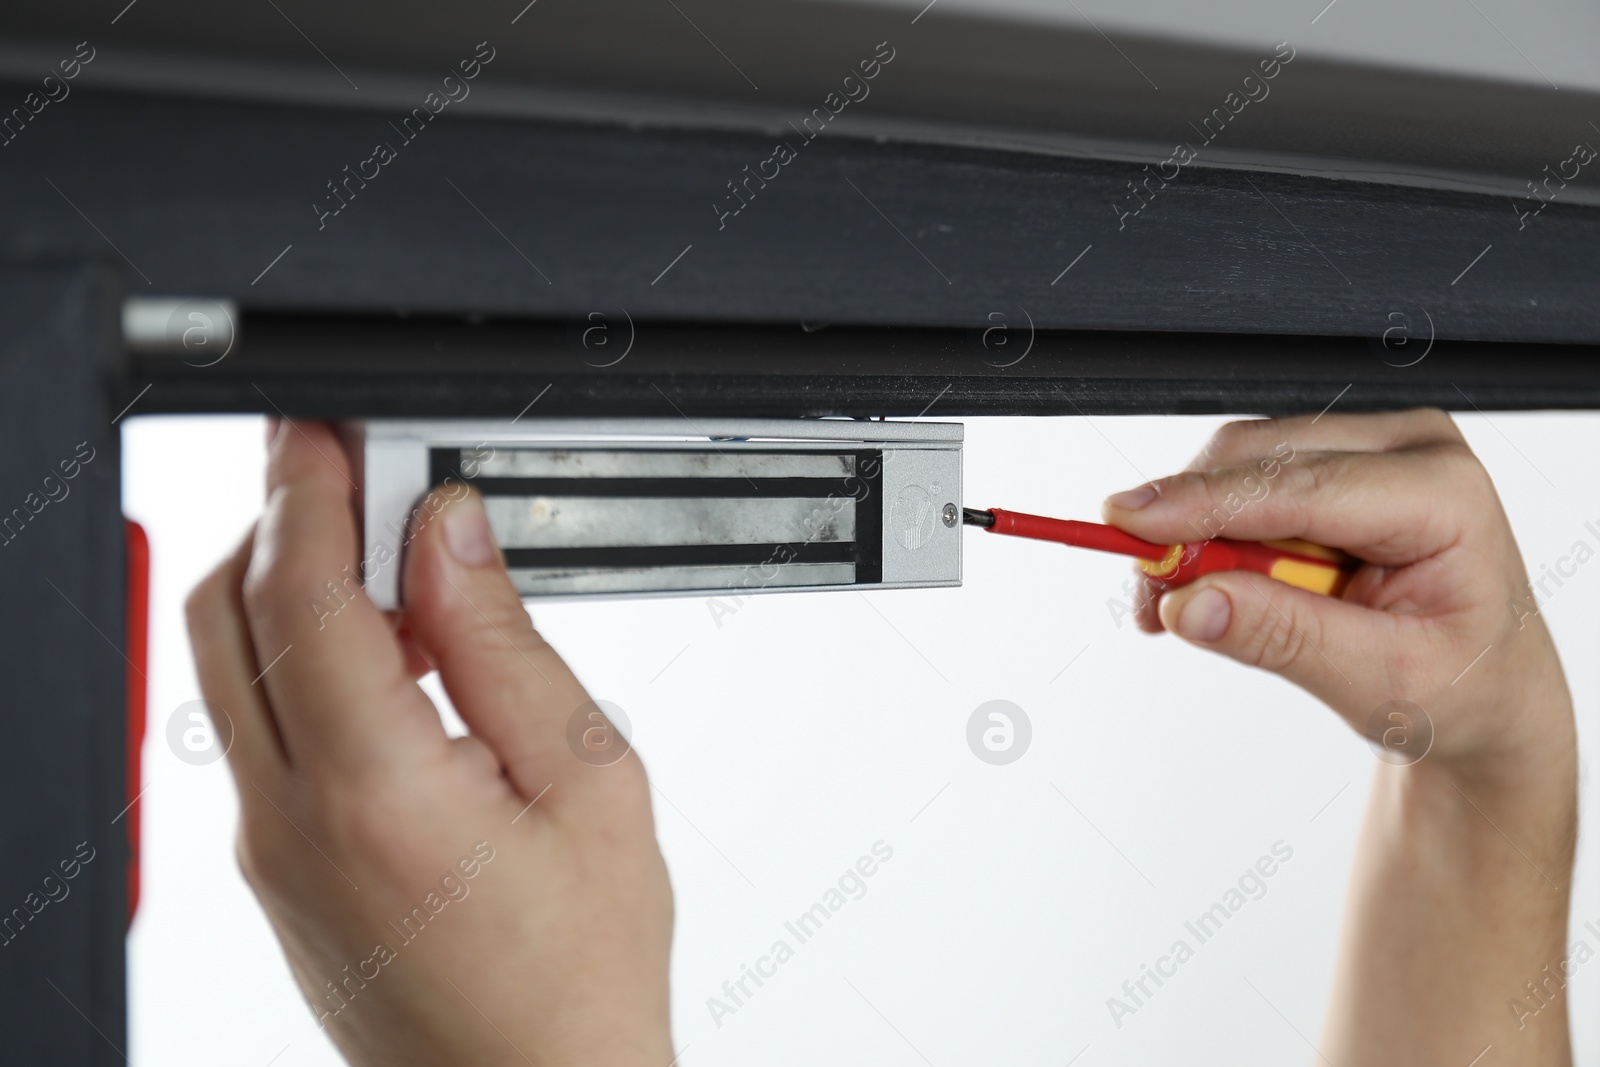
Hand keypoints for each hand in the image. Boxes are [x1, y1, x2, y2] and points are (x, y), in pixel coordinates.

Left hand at [185, 421, 673, 1066]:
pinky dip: (302, 659)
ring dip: (290, 588)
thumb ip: (504, 645)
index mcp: (379, 793)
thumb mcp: (588, 783)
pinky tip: (394, 656)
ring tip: (402, 566)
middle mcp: (292, 822)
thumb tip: (449, 536)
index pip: (302, 596)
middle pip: (226, 618)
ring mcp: (270, 850)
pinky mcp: (276, 866)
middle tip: (355, 471)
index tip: (324, 433)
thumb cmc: (579, 973)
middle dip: (278, 520)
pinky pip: (258, 729)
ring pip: (230, 670)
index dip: (306, 492)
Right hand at [1104, 408, 1575, 1064]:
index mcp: (1445, 494)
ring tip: (1183, 606)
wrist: (1487, 694)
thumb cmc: (1462, 687)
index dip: (1207, 502)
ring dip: (1193, 533)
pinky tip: (1205, 588)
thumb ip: (1283, 638)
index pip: (1303, 487)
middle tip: (1150, 594)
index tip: (1129, 523)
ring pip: (1240, 466)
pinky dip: (1207, 534)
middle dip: (1189, 523)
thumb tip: (1191, 606)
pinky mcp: (1330, 467)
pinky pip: (1242, 483)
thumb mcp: (1381, 682)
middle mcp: (1408, 451)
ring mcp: (1368, 451)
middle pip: (1260, 459)